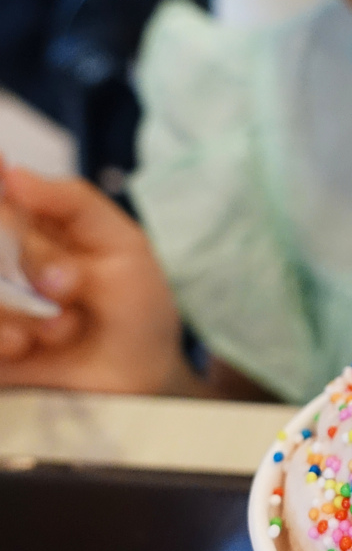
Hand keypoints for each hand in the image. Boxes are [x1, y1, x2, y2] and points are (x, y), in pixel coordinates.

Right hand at [0, 160, 192, 394]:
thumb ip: (70, 201)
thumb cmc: (134, 303)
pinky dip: (1, 334)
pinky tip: (23, 346)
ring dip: (21, 306)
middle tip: (67, 285)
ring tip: (64, 327)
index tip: (35, 226)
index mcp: (28, 220)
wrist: (139, 377)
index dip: (6, 208)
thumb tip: (11, 172)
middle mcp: (1, 257)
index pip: (1, 198)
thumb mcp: (120, 243)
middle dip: (32, 261)